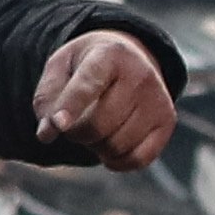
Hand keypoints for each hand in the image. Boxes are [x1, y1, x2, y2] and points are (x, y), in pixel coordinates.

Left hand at [34, 30, 180, 166]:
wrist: (127, 58)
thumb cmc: (85, 66)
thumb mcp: (60, 68)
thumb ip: (47, 99)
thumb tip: (47, 133)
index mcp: (109, 54)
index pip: (89, 84)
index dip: (71, 106)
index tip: (58, 125)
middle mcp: (140, 74)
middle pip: (99, 125)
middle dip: (76, 133)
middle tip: (72, 124)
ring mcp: (158, 98)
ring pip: (116, 146)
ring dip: (95, 146)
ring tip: (94, 127)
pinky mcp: (167, 121)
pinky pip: (137, 159)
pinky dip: (116, 161)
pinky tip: (109, 146)